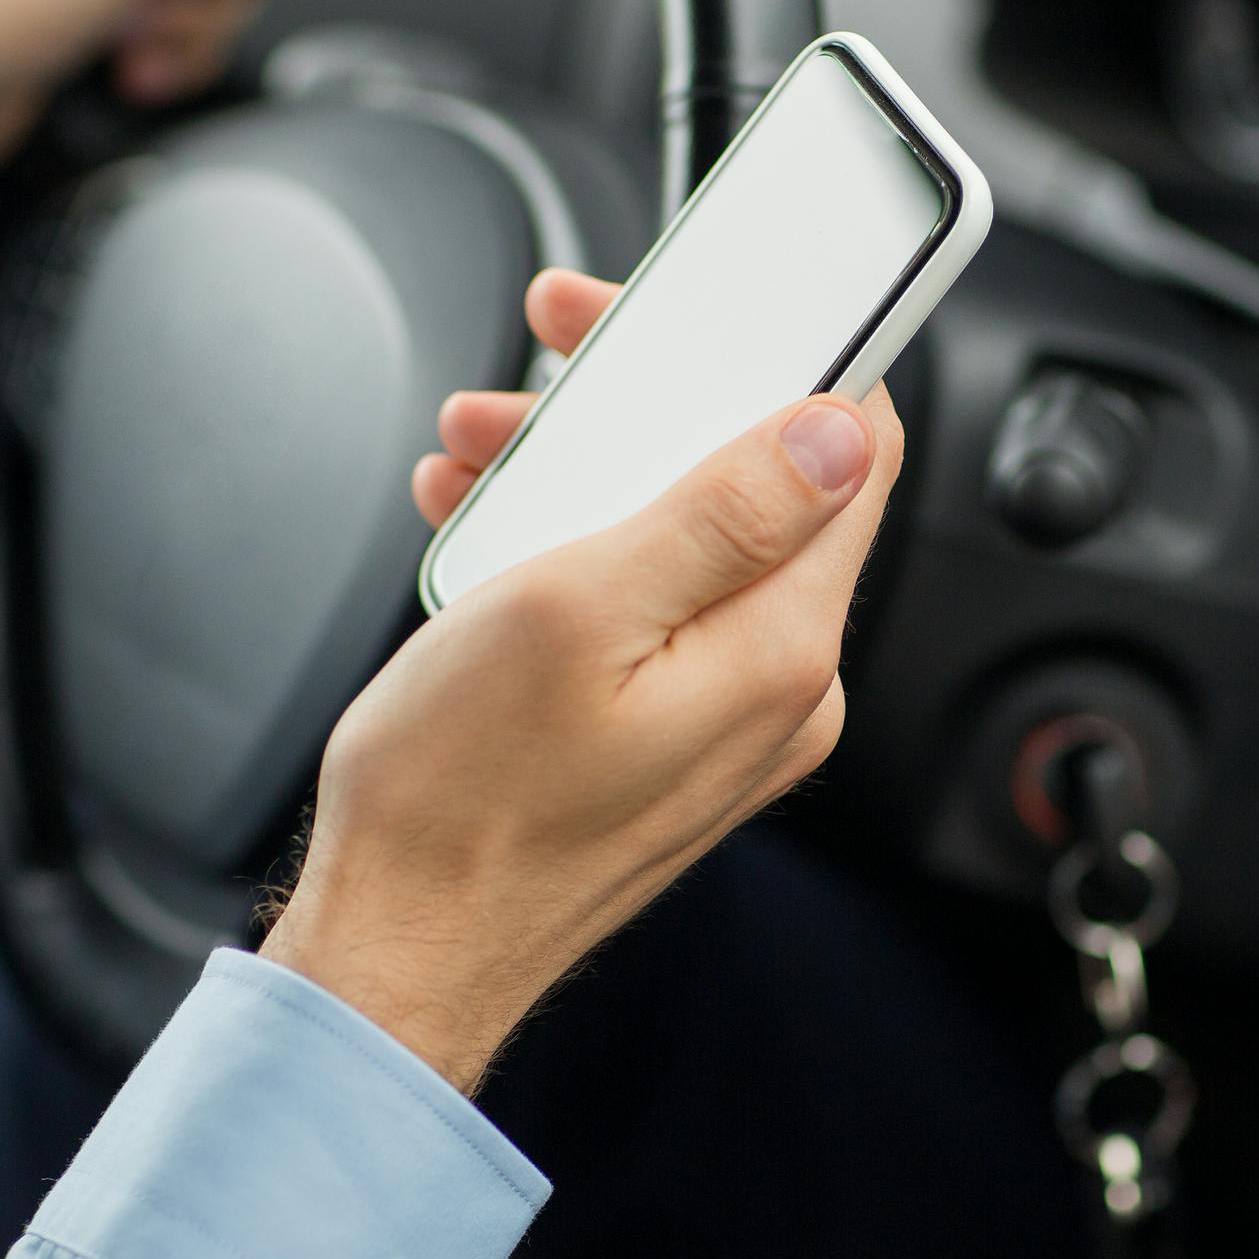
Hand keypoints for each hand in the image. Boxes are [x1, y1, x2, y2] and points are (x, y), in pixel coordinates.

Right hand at [262, 269, 904, 1092]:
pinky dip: (576, 547)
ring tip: (481, 453)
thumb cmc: (459, 805)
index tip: (705, 307)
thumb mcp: (576, 610)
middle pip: (762, 485)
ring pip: (688, 539)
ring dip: (590, 468)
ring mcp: (725, 721)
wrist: (400, 951)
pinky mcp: (669, 741)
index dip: (791, 352)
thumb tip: (840, 431)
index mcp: (779, 650)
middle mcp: (778, 690)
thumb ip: (719, 512)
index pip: (858, 453)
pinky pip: (650, 608)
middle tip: (554, 355)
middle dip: (651, 399)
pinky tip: (491, 529)